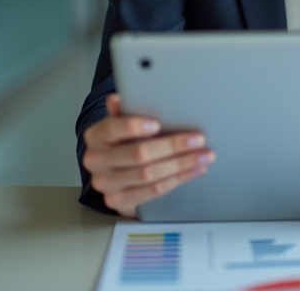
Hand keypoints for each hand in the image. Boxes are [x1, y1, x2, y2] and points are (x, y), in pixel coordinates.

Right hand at [81, 94, 214, 217]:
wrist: (114, 174)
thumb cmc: (123, 142)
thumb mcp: (122, 124)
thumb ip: (124, 111)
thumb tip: (118, 99)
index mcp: (96, 136)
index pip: (112, 128)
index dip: (134, 126)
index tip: (157, 124)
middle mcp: (96, 161)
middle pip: (138, 154)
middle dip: (172, 146)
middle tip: (198, 140)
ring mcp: (105, 184)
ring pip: (149, 174)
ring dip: (181, 164)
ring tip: (203, 156)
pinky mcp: (118, 201)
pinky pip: (153, 191)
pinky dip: (177, 180)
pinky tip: (193, 171)